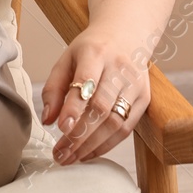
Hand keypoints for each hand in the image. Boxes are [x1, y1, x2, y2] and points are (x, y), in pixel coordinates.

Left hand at [41, 24, 150, 164]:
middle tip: (60, 154)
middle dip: (79, 135)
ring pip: (115, 122)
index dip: (74, 107)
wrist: (126, 34)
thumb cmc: (91, 50)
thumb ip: (53, 88)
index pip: (86, 81)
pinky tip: (88, 153)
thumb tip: (48, 120)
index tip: (61, 128)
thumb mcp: (66, 59)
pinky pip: (126, 129)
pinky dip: (106, 145)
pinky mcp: (144, 99)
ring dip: (91, 145)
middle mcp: (118, 68)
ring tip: (70, 158)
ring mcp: (134, 85)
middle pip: (102, 107)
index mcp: (95, 53)